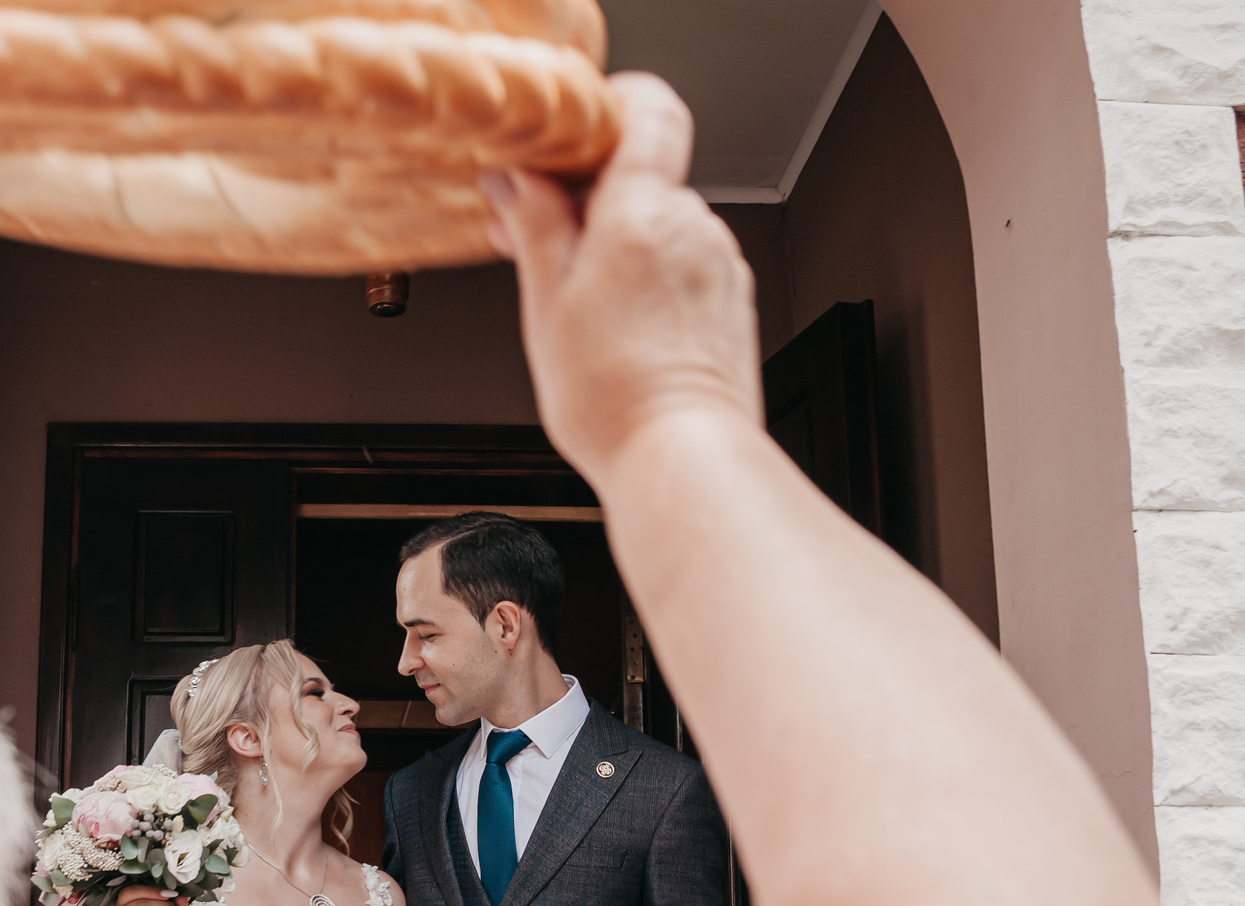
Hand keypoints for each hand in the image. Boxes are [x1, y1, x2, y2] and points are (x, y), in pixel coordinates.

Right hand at [484, 74, 759, 487]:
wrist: (681, 459)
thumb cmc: (618, 399)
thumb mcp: (547, 302)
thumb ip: (533, 225)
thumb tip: (514, 180)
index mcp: (644, 212)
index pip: (648, 107)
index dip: (609, 107)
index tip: (567, 140)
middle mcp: (693, 227)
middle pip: (644, 173)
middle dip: (592, 199)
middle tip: (544, 244)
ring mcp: (719, 263)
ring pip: (662, 223)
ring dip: (620, 245)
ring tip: (583, 306)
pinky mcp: (731, 300)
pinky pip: (684, 264)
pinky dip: (651, 278)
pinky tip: (622, 327)